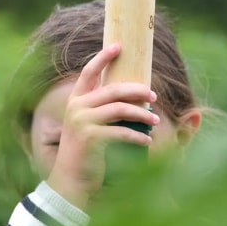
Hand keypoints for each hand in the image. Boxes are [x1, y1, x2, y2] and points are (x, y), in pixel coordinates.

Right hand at [46, 43, 158, 209]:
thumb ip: (103, 109)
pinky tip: (148, 140)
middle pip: (113, 89)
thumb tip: (133, 96)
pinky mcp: (90, 137)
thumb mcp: (89, 125)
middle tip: (153, 95)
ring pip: (120, 109)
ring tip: (155, 120)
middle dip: (137, 90)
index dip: (103, 57)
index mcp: (76, 100)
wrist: (71, 179)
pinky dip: (138, 136)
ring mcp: (82, 121)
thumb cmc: (85, 152)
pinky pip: (121, 131)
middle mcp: (77, 106)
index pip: (89, 71)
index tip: (119, 46)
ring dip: (142, 114)